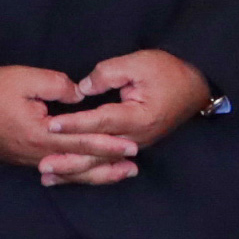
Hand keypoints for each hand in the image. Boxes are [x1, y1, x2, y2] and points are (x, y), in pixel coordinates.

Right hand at [0, 65, 138, 177]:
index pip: (82, 141)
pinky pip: (51, 167)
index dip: (108, 143)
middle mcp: (34, 153)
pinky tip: (79, 173)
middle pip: (77, 163)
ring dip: (92, 172)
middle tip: (133, 167)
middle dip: (107, 165)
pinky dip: (71, 171)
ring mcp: (24, 158)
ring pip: (65, 169)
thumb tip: (79, 95)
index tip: (131, 145)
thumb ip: (58, 85)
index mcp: (39, 134)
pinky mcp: (17, 156)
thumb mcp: (26, 78)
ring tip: (115, 174)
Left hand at [39, 50, 210, 185]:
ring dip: (74, 170)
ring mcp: (135, 146)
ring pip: (101, 163)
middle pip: (98, 152)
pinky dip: (87, 170)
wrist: (196, 86)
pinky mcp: (133, 147)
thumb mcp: (140, 62)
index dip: (75, 123)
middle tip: (42, 163)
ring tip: (48, 176)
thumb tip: (82, 88)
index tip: (51, 125)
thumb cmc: (168, 71)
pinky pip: (107, 163)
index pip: (100, 122)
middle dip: (69, 159)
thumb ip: (109, 73)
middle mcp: (136, 139)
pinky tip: (69, 175)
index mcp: (138, 117)